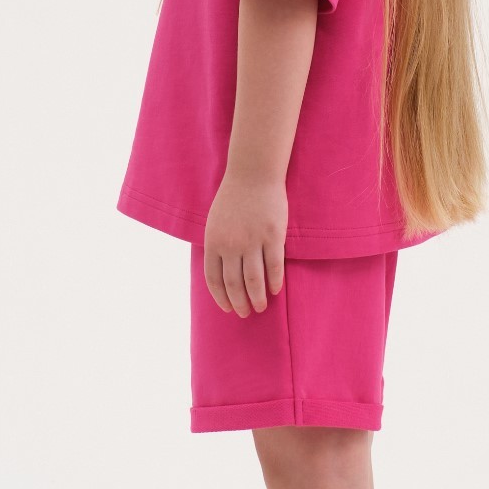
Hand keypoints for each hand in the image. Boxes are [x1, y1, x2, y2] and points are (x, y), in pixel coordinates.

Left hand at [202, 172, 286, 315]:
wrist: (253, 174)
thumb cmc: (233, 198)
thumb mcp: (214, 223)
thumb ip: (216, 247)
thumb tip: (221, 273)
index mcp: (213, 242)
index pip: (214, 279)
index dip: (221, 298)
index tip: (227, 308)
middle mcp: (231, 245)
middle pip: (234, 284)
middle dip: (240, 303)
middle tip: (246, 313)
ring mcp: (252, 241)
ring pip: (254, 280)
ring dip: (257, 298)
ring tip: (261, 307)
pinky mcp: (272, 236)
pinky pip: (274, 266)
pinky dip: (274, 281)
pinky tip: (275, 290)